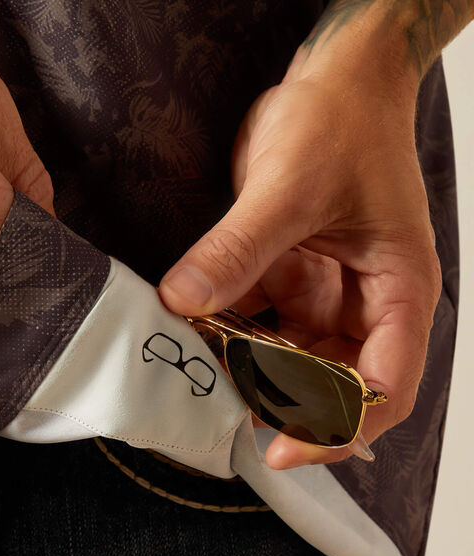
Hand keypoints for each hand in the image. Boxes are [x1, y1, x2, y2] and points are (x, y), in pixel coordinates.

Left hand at [158, 57, 440, 469]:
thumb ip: (238, 249)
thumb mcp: (291, 187)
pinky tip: (194, 337)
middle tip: (226, 414)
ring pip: (288, 359)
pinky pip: (257, 324)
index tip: (283, 448)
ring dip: (247, 372)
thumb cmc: (343, 120)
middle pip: (334, 384)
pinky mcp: (289, 279)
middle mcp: (364, 303)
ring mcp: (325, 294)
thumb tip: (185, 301)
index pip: (385, 386)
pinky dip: (228, 335)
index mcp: (397, 291)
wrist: (333, 80)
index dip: (340, 427)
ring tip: (202, 378)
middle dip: (283, 405)